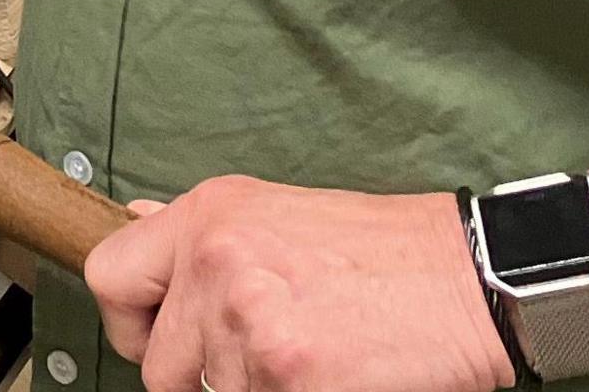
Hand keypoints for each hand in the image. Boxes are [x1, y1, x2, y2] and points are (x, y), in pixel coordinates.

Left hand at [85, 161, 588, 391]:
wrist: (480, 279)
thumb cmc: (394, 253)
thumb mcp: (283, 214)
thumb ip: (207, 233)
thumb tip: (138, 225)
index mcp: (212, 215)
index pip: (108, 277)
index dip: (133, 323)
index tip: (163, 338)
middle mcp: (218, 261)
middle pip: (157, 366)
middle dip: (203, 377)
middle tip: (268, 359)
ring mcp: (251, 324)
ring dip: (257, 391)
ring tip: (316, 358)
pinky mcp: (291, 376)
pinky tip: (337, 376)